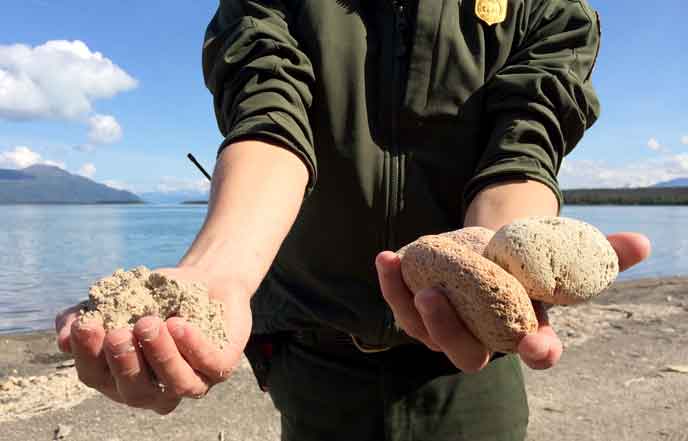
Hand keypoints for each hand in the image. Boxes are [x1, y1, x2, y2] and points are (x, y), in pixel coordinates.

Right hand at [55, 266, 251, 413]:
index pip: (97, 377)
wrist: (205, 279)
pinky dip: (193, 346)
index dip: (86, 355)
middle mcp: (156, 390)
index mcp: (121, 378)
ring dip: (159, 354)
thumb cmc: (157, 296)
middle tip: (118, 332)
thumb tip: (61, 337)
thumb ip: (87, 315)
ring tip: (149, 322)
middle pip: (135, 392)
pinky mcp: (222, 368)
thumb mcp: (118, 299)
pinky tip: (179, 324)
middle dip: (124, 363)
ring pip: (175, 384)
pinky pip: (209, 365)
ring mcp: (192, 382)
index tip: (85, 325)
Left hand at [377, 232, 650, 372]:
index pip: (536, 352)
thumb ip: (598, 255)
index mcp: (524, 333)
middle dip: (449, 331)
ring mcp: (447, 330)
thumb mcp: (560, 256)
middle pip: (466, 354)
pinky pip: (402, 305)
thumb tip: (641, 243)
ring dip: (410, 304)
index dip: (537, 350)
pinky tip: (387, 258)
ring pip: (426, 331)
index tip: (537, 343)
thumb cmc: (528, 262)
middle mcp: (483, 340)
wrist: (490, 252)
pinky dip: (392, 284)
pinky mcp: (419, 312)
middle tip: (435, 298)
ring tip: (400, 268)